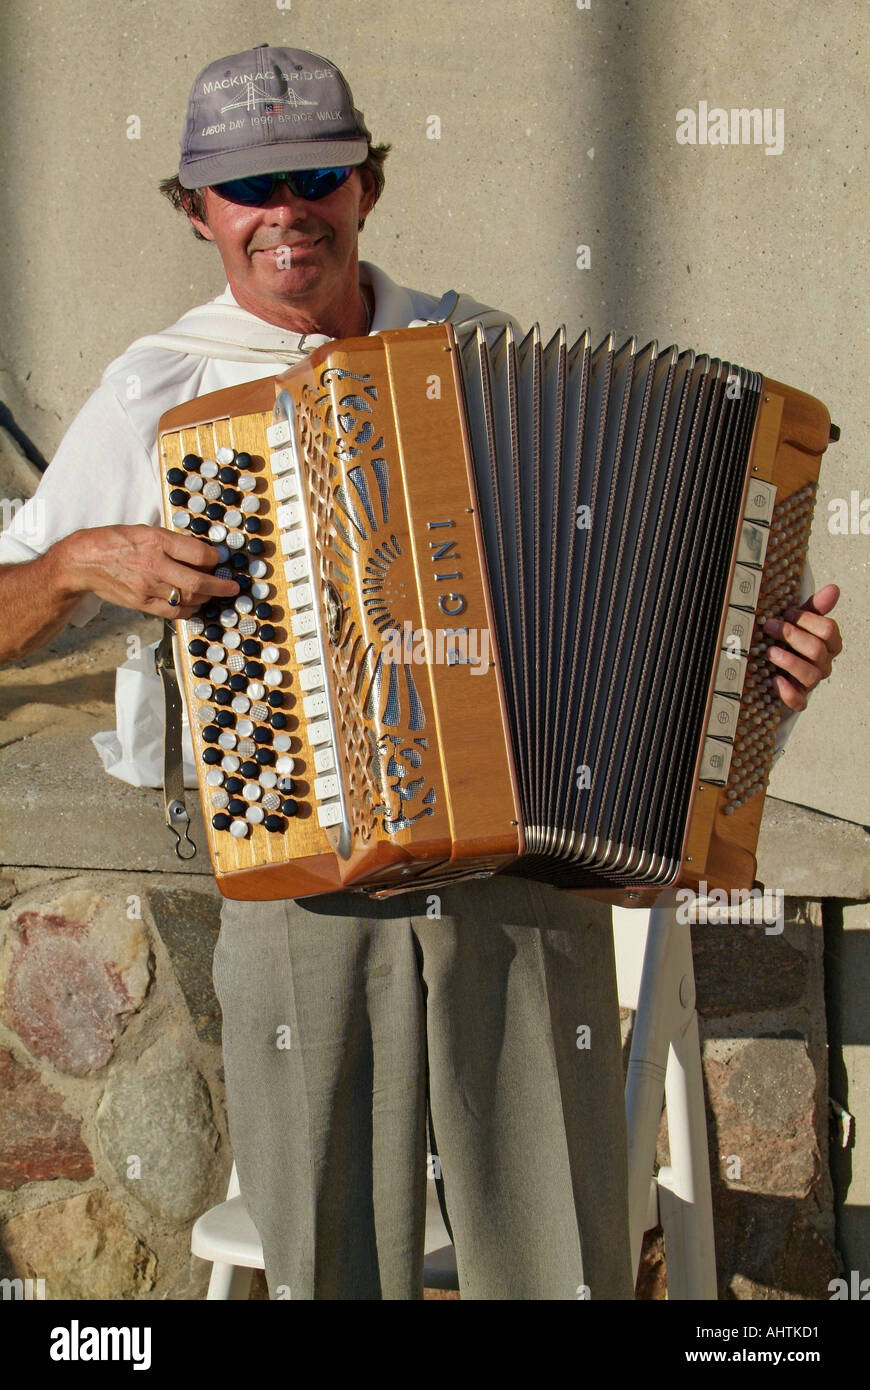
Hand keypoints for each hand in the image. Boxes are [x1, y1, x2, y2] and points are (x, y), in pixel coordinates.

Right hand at [60, 524, 238, 619]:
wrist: (83, 561)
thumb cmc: (116, 542)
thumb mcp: (145, 531)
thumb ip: (173, 543)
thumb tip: (202, 555)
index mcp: (156, 541)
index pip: (198, 553)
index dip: (215, 559)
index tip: (221, 561)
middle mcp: (154, 564)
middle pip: (197, 582)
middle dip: (220, 587)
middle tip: (232, 588)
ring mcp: (147, 587)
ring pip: (188, 599)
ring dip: (206, 598)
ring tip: (212, 594)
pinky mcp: (141, 603)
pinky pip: (173, 611)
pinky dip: (189, 610)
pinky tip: (195, 605)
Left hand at [762, 583, 841, 712]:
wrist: (772, 673)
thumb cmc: (789, 645)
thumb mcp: (799, 623)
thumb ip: (815, 608)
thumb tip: (833, 589)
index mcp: (828, 644)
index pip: (828, 629)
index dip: (806, 619)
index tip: (786, 613)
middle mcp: (823, 664)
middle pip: (817, 649)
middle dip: (792, 635)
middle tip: (769, 627)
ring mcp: (811, 682)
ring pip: (810, 674)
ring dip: (789, 661)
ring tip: (770, 652)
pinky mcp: (797, 700)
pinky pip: (799, 702)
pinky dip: (788, 692)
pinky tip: (775, 680)